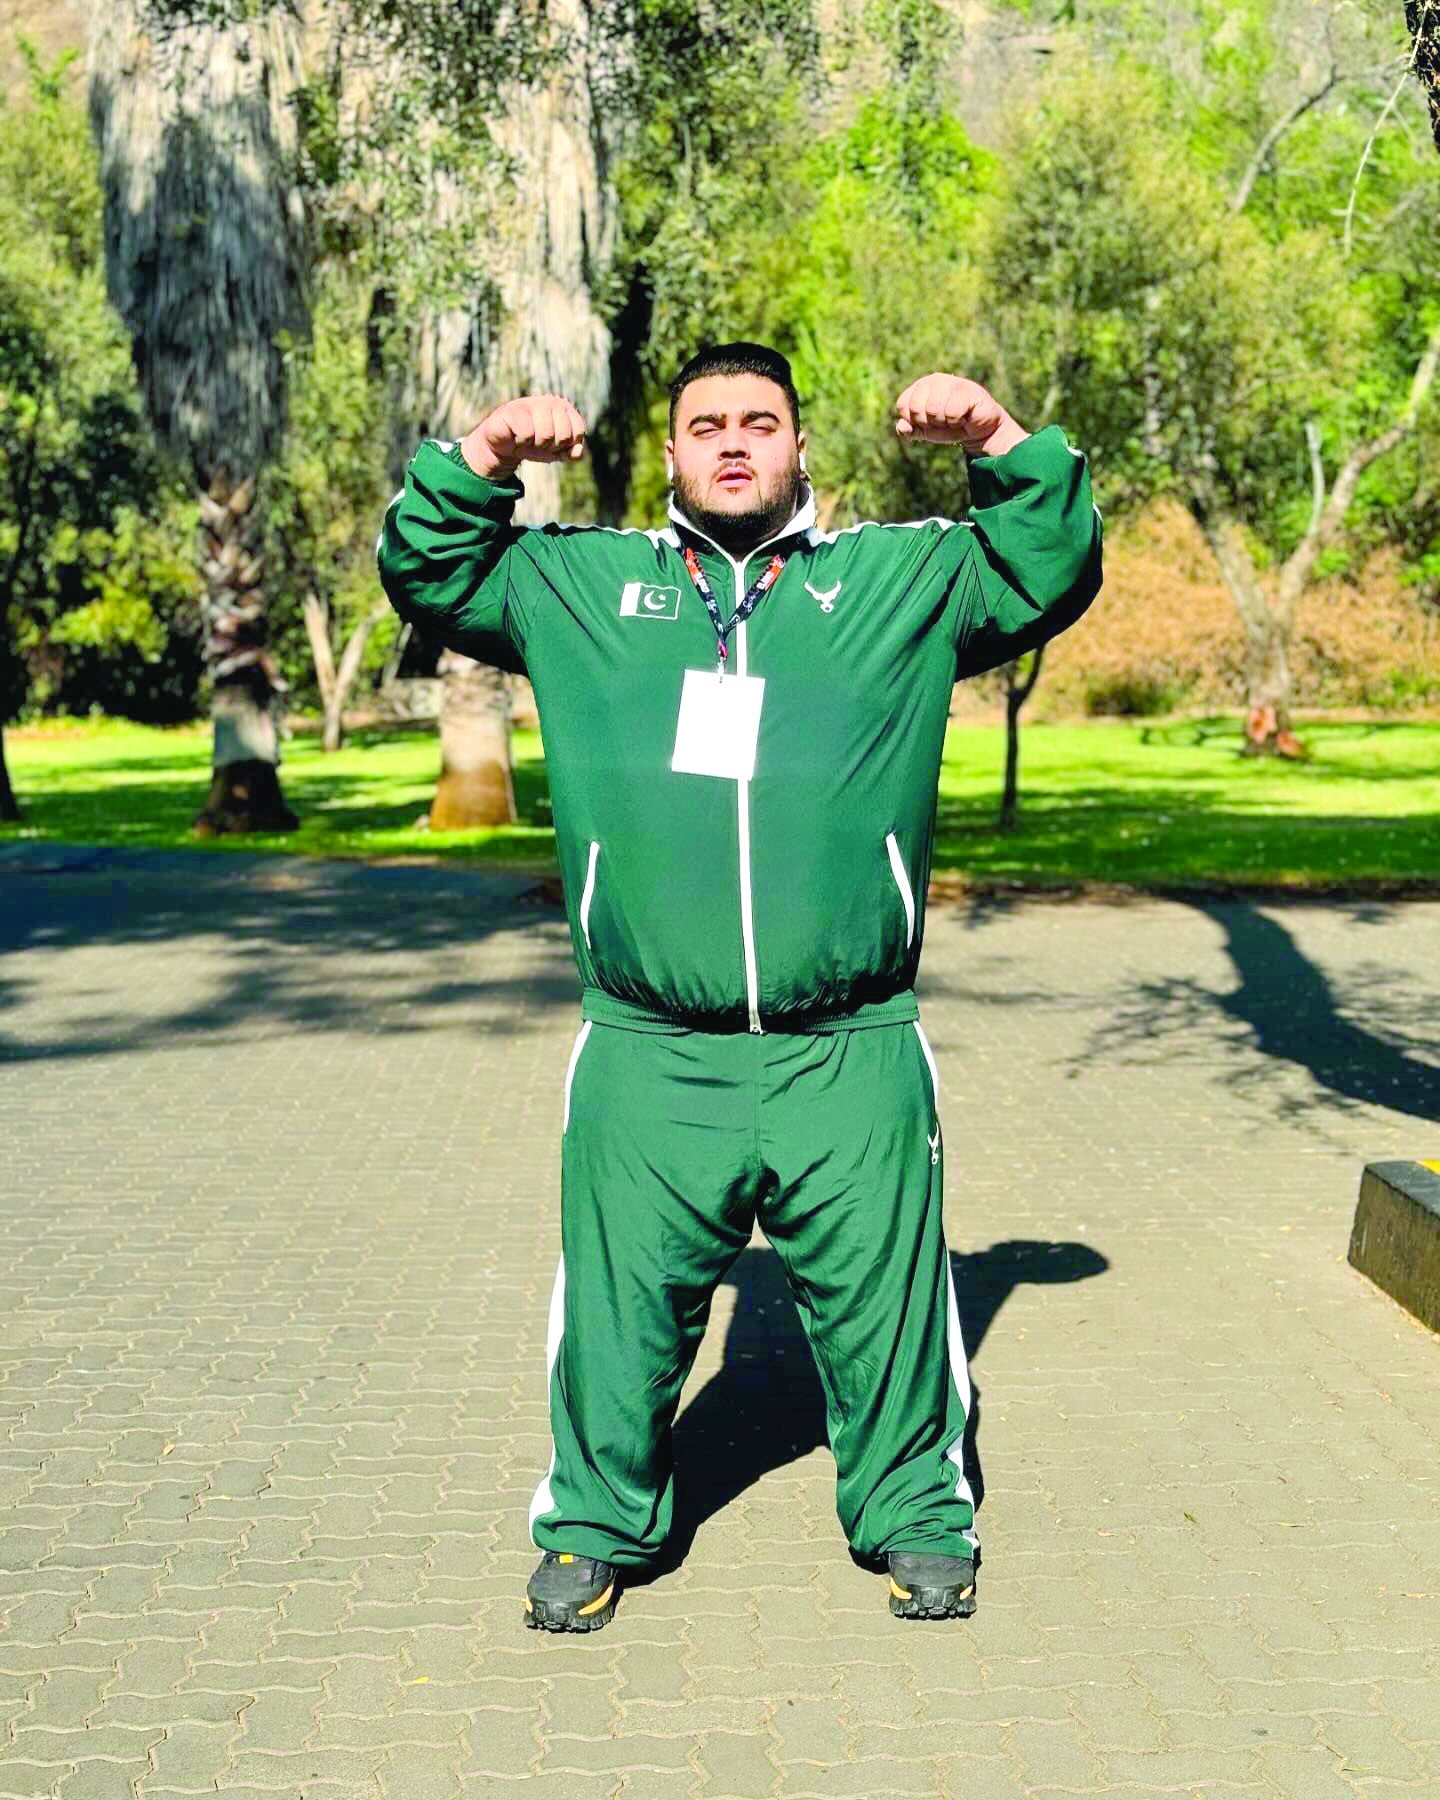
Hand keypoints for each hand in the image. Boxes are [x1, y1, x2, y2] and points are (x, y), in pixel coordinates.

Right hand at [461, 393, 587, 478]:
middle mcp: (550, 401)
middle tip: (538, 442)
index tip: (554, 443)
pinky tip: (515, 436)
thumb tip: (579, 451)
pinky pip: (527, 433)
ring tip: (526, 439)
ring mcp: (531, 403)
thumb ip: (571, 452)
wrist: (504, 446)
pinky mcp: (513, 410)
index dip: (566, 444)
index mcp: (564, 408)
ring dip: (535, 445)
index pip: (578, 431)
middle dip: (551, 446)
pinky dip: (521, 441)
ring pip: (546, 434)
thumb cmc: (532, 444)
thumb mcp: (555, 452)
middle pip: (563, 434)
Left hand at [894, 374, 1025, 455]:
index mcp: (920, 387)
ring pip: (933, 410)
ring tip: (954, 418)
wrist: (978, 431)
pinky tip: (964, 417)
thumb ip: (910, 429)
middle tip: (943, 421)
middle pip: (916, 408)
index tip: (927, 422)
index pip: (903, 405)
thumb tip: (901, 426)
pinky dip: (957, 421)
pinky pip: (951, 412)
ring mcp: (951, 382)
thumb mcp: (926, 431)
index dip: (914, 421)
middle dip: (929, 423)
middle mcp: (934, 380)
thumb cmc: (950, 427)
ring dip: (944, 422)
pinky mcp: (968, 389)